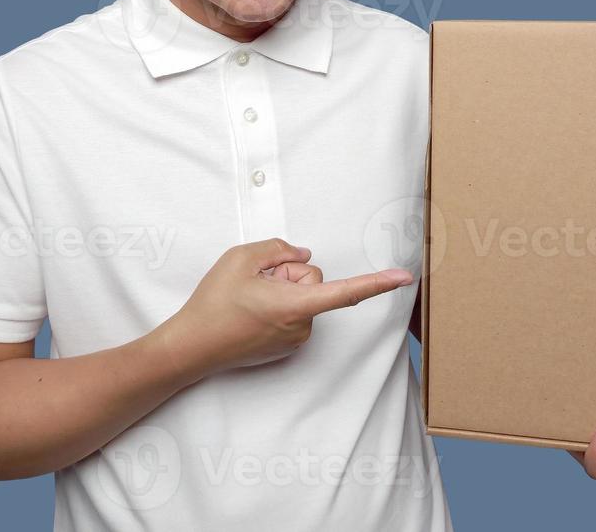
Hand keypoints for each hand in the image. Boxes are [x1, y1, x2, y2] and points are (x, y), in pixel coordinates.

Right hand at [169, 237, 414, 371]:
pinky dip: (276, 304)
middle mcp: (302, 327)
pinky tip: (250, 310)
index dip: (377, 282)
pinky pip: (293, 311)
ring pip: (302, 296)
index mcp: (296, 306)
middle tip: (255, 280)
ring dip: (280, 289)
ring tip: (248, 299)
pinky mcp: (285, 346)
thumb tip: (301, 256)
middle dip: (288, 273)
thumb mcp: (241, 258)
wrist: (190, 347)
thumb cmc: (214, 303)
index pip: (345, 292)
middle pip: (312, 281)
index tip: (405, 277)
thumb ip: (278, 248)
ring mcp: (294, 340)